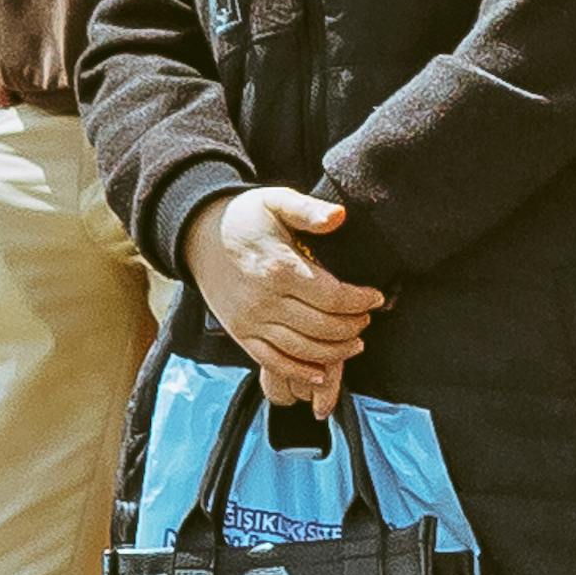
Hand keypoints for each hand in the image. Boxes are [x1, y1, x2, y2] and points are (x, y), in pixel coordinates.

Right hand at [186, 186, 381, 405]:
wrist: (199, 235)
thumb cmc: (244, 216)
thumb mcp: (275, 201)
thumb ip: (308, 209)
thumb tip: (340, 216)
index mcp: (279, 268)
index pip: (333, 297)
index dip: (360, 301)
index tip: (376, 298)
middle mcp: (264, 300)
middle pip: (322, 327)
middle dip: (352, 327)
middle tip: (366, 319)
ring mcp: (250, 321)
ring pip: (302, 349)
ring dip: (334, 352)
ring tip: (355, 343)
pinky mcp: (240, 333)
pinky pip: (272, 362)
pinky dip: (298, 372)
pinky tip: (321, 373)